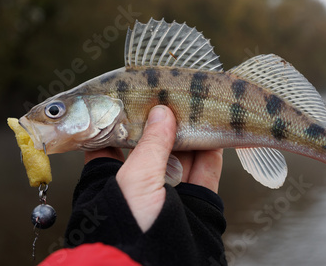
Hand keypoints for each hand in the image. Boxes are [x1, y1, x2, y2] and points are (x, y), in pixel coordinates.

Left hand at [84, 105, 222, 231]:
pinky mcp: (197, 202)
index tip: (139, 98)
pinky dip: (212, 151)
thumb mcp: (135, 180)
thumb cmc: (128, 227)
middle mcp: (140, 186)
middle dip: (166, 123)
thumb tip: (162, 113)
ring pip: (183, 156)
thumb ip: (152, 144)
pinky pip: (206, 171)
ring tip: (198, 108)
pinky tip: (214, 132)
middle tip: (175, 99)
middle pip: (154, 147)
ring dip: (191, 133)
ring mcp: (171, 194)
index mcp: (111, 180)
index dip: (127, 120)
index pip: (116, 143)